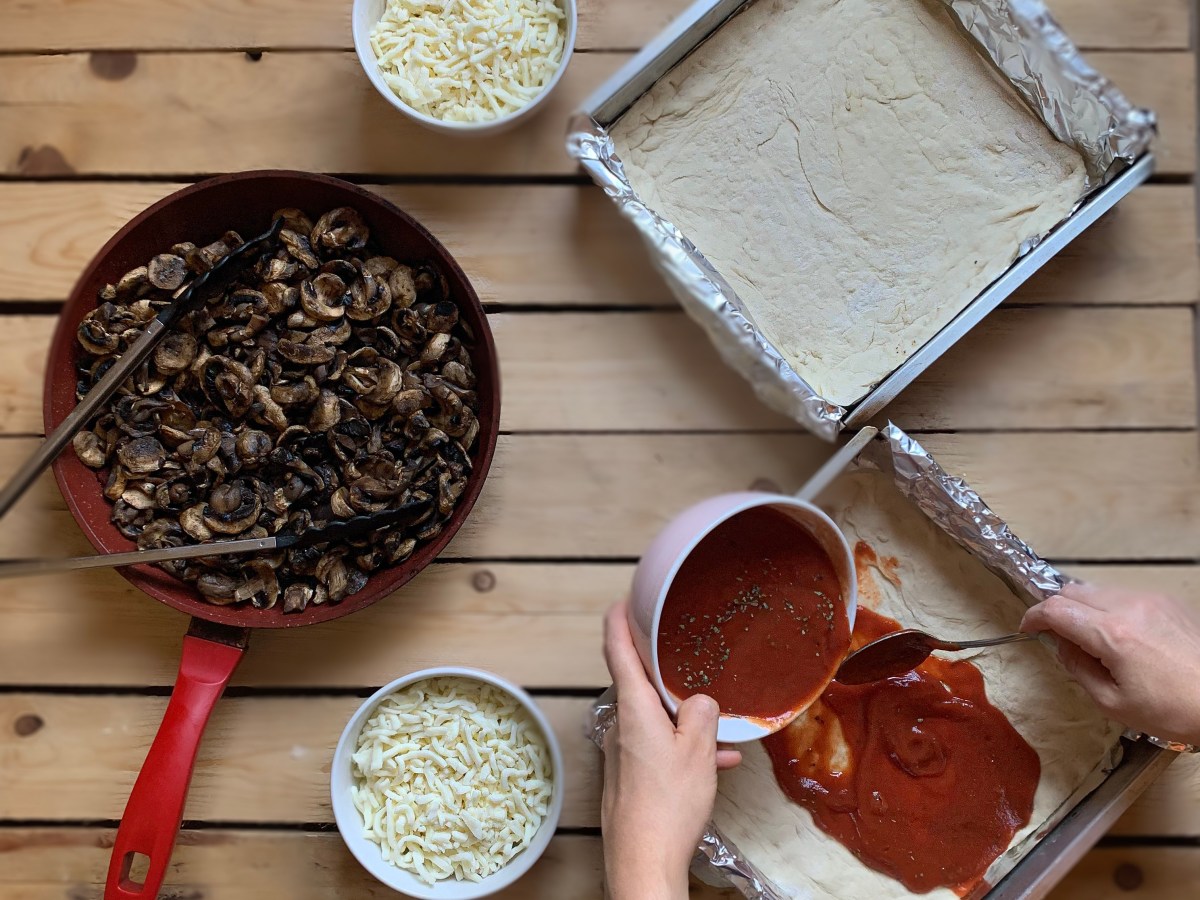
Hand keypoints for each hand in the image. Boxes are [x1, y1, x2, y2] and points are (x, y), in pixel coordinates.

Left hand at [601, 602, 741, 899]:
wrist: (643, 863)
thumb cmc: (667, 806)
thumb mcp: (698, 751)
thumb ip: (701, 714)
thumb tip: (699, 700)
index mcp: (633, 710)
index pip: (617, 652)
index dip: (618, 622)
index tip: (620, 601)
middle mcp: (620, 726)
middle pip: (638, 686)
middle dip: (665, 676)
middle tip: (685, 659)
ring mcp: (622, 753)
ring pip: (655, 721)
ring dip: (684, 722)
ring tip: (720, 733)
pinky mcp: (629, 777)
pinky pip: (657, 749)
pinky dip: (682, 750)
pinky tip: (715, 764)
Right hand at [1021, 583, 1199, 745]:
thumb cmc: (1173, 711)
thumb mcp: (1113, 703)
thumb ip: (1078, 668)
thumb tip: (1061, 646)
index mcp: (1111, 634)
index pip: (1055, 609)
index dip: (1033, 617)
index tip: (1028, 628)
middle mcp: (1129, 606)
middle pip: (1072, 591)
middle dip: (1057, 610)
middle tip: (1057, 635)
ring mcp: (1151, 599)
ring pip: (1098, 590)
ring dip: (1084, 608)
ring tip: (1093, 639)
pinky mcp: (1168, 601)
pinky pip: (1125, 595)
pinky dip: (1110, 609)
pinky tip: (1122, 636)